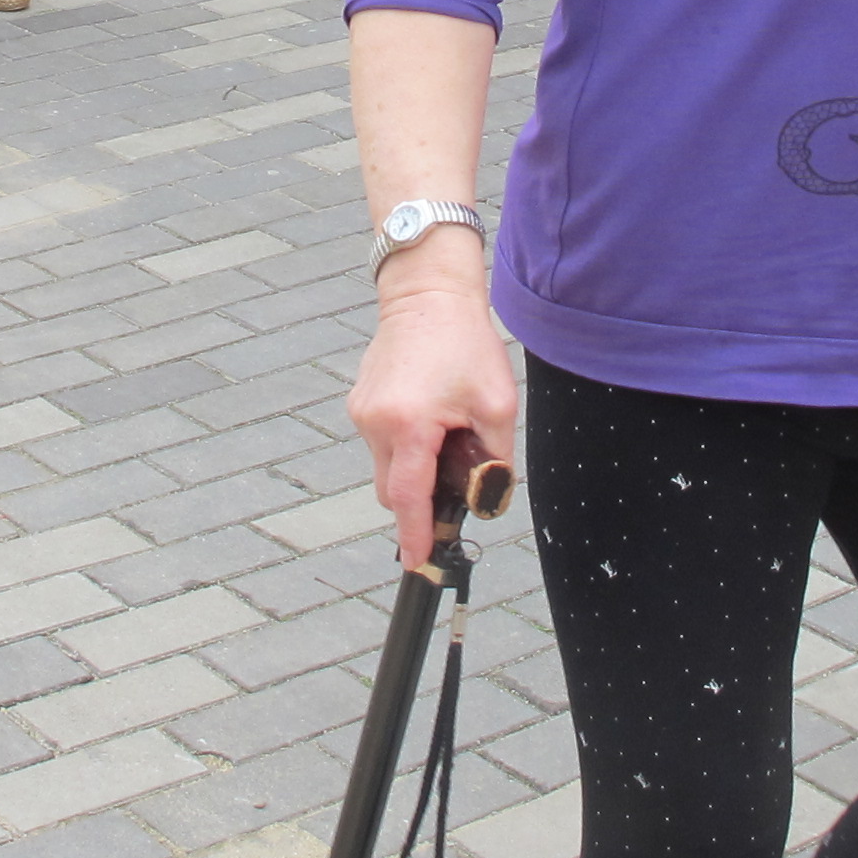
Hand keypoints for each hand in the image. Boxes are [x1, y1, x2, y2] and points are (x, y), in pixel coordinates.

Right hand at [349, 265, 517, 572]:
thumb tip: (486, 497)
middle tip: (454, 475)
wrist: (428, 294)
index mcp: (409, 425)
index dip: (415, 535)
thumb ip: (494, 460)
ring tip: (446, 427)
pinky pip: (382, 442)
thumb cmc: (465, 342)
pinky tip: (430, 413)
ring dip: (414, 466)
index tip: (417, 562)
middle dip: (420, 497)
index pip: (407, 498)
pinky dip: (405, 444)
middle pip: (393, 490)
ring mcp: (362, 412)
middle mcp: (376, 423)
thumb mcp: (496, 403)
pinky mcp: (360, 403)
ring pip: (386, 467)